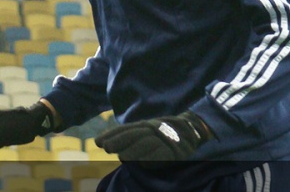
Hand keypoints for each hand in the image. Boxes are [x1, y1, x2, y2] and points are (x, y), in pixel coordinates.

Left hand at [95, 111, 210, 164]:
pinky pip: (163, 154)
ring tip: (122, 157)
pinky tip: (142, 164)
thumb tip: (106, 144)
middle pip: (135, 135)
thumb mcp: (147, 130)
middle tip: (106, 148)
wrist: (192, 129)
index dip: (112, 134)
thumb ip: (130, 135)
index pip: (126, 129)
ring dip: (134, 151)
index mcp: (145, 124)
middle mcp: (154, 129)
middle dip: (120, 141)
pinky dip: (153, 159)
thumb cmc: (163, 133)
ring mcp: (165, 139)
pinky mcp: (176, 151)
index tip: (97, 142)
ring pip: (148, 144)